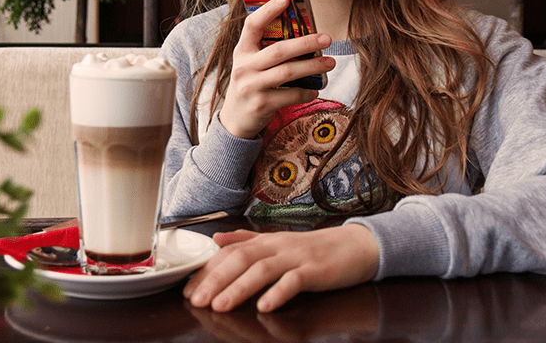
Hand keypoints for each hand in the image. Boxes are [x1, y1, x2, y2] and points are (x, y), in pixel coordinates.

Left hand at [183, 224, 379, 312]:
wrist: (357, 246)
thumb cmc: (315, 249)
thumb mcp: (277, 242)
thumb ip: (246, 240)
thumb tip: (216, 239)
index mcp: (266, 241)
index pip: (230, 252)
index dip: (207, 269)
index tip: (188, 288)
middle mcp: (277, 247)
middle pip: (241, 260)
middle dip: (216, 280)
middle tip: (196, 300)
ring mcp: (297, 258)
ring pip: (263, 270)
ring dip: (239, 288)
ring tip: (220, 306)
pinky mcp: (316, 271)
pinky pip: (295, 281)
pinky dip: (279, 293)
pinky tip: (265, 306)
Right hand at [219, 0, 335, 139]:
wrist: (235, 120)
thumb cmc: (250, 84)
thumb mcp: (250, 64)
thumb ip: (266, 49)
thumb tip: (303, 32)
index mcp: (242, 51)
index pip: (252, 25)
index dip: (268, 11)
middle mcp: (244, 67)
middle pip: (278, 50)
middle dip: (305, 43)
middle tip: (327, 38)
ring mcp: (252, 87)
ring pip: (288, 72)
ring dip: (313, 66)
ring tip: (330, 63)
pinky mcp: (262, 104)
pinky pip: (290, 95)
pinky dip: (306, 92)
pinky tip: (315, 90)